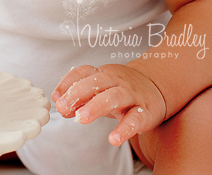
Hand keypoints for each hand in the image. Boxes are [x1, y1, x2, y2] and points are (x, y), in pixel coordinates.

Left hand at [51, 64, 165, 146]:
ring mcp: (131, 95)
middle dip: (77, 94)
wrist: (155, 87)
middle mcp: (117, 81)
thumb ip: (81, 97)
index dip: (68, 83)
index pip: (83, 72)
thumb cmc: (121, 90)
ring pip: (114, 97)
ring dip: (96, 107)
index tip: (56, 97)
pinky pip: (135, 119)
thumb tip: (61, 105)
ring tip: (81, 118)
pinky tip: (114, 139)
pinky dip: (124, 129)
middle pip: (96, 83)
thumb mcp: (100, 89)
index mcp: (103, 73)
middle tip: (63, 108)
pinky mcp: (146, 111)